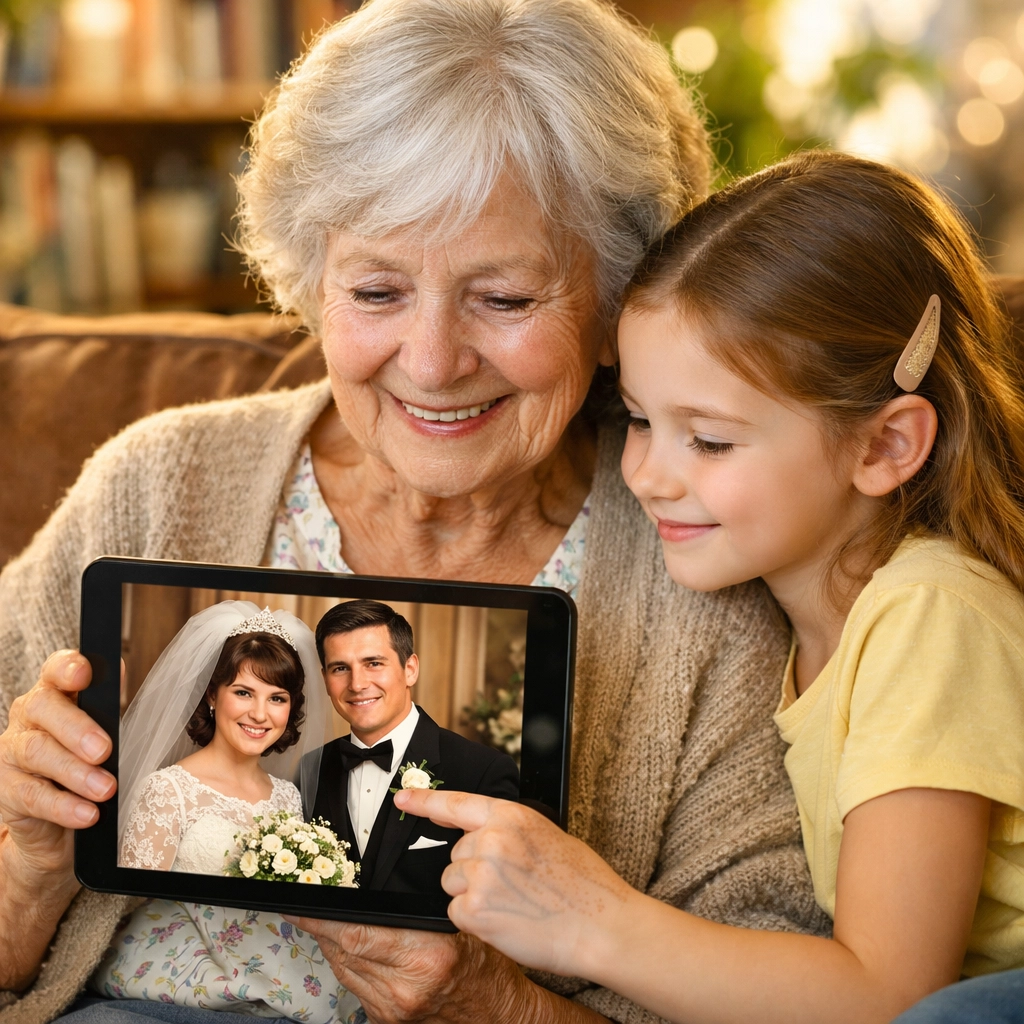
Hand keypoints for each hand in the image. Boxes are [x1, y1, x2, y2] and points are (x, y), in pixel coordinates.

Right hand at [0, 650, 114, 878]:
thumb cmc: (87, 769)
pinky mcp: (6, 791)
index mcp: (56, 696)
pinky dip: (64, 806)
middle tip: (104, 750)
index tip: (84, 675)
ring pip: (37, 751)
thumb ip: (108, 710)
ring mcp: (11, 753)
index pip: (55, 672)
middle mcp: (28, 718)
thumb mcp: (102, 737)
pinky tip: (88, 814)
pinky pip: (32, 795)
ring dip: (76, 771)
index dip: (67, 668)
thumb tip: (121, 679)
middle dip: (76, 727)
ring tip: (106, 788)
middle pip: (42, 707)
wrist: (59, 828)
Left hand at [283, 918, 537, 1023]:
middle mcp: (406, 987)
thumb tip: (377, 893)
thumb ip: (418, 911)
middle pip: (345, 951)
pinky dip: (346, 964)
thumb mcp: (460, 925)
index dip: (325, 918)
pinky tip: (345, 948)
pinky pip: (354, 986)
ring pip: (344, 970)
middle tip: (300, 904)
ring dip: (329, 944)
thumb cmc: (486, 965)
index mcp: (426, 955)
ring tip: (320, 920)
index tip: (302, 902)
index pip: (359, 934)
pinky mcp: (387, 1021)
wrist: (498, 1014)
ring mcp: (393, 1009)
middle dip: (320, 926)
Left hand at [393, 790, 633, 977]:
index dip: (424, 800)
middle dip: (474, 870)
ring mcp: (480, 874)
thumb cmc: (583, 885)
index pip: (456, 802)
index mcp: (511, 816)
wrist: (602, 926)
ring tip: (513, 903)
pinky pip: (457, 912)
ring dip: (473, 895)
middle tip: (514, 885)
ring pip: (453, 883)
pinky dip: (476, 921)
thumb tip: (478, 835)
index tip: (402, 796)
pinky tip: (507, 921)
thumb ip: (508, 830)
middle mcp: (491, 840)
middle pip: (456, 854)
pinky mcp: (474, 910)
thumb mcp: (545, 836)